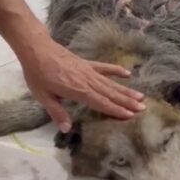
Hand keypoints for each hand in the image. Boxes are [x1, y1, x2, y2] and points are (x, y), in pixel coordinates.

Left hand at [20, 38, 145, 132]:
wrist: (37, 49)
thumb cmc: (38, 74)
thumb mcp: (43, 96)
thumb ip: (57, 112)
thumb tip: (67, 130)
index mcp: (78, 91)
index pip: (101, 102)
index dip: (116, 110)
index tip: (130, 115)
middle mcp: (88, 81)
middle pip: (110, 93)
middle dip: (127, 101)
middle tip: (142, 108)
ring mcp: (89, 70)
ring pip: (111, 82)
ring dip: (126, 90)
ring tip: (140, 96)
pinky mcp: (87, 63)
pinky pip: (104, 67)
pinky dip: (116, 70)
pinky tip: (127, 73)